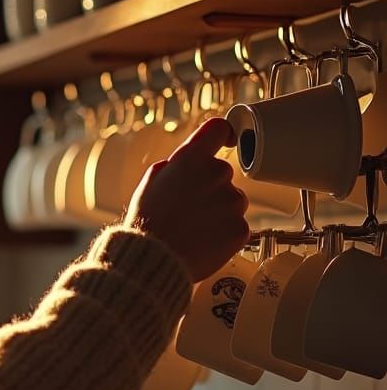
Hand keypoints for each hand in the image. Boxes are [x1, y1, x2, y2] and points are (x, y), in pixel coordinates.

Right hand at [123, 117, 249, 281]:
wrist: (155, 260)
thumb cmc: (148, 222)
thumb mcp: (151, 182)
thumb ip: (175, 165)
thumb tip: (186, 161)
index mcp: (191, 159)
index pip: (218, 129)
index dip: (220, 135)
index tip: (223, 141)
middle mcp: (217, 175)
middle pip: (222, 173)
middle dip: (209, 186)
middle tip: (188, 207)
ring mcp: (232, 202)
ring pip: (232, 200)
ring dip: (218, 210)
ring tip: (193, 227)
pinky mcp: (241, 228)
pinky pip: (237, 225)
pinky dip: (224, 233)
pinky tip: (203, 240)